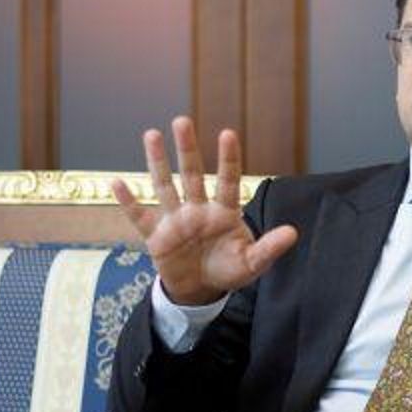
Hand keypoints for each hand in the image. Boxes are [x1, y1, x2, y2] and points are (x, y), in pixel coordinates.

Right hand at [112, 116, 297, 304]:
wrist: (201, 290)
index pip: (228, 180)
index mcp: (224, 213)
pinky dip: (129, 202)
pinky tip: (117, 183)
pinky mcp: (157, 237)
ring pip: (165, 186)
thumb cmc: (229, 271)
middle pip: (192, 174)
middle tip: (183, 120)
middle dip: (188, 149)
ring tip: (151, 134)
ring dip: (157, 163)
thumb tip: (293, 233)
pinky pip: (140, 217)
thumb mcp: (253, 263)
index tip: (228, 133)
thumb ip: (269, 248)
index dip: (228, 158)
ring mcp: (175, 221)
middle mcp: (198, 210)